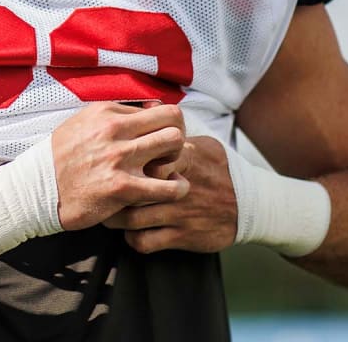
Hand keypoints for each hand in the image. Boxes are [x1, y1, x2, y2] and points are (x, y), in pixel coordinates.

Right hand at [52, 102, 189, 230]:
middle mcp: (114, 130)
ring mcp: (119, 157)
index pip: (159, 109)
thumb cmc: (62, 157)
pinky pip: (168, 186)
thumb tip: (151, 107)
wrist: (38, 188)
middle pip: (173, 120)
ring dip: (178, 158)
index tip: (161, 140)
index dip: (167, 126)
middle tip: (169, 155)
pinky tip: (173, 190)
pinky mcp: (122, 187)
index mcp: (106, 112)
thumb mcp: (83, 122)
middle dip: (177, 138)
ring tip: (170, 171)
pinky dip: (177, 188)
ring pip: (175, 143)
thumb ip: (115, 114)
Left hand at [102, 134, 237, 252]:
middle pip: (133, 188)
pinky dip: (131, 238)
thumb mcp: (201, 144)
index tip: (113, 161)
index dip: (125, 160)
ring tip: (107, 211)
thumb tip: (148, 106)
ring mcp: (179, 213)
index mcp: (183, 159)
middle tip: (98, 189)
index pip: (147, 156)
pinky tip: (130, 231)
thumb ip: (173, 131)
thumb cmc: (217, 170)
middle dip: (110, 191)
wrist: (249, 206)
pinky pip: (144, 241)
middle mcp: (179, 186)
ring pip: (132, 218)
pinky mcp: (182, 237)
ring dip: (114, 217)